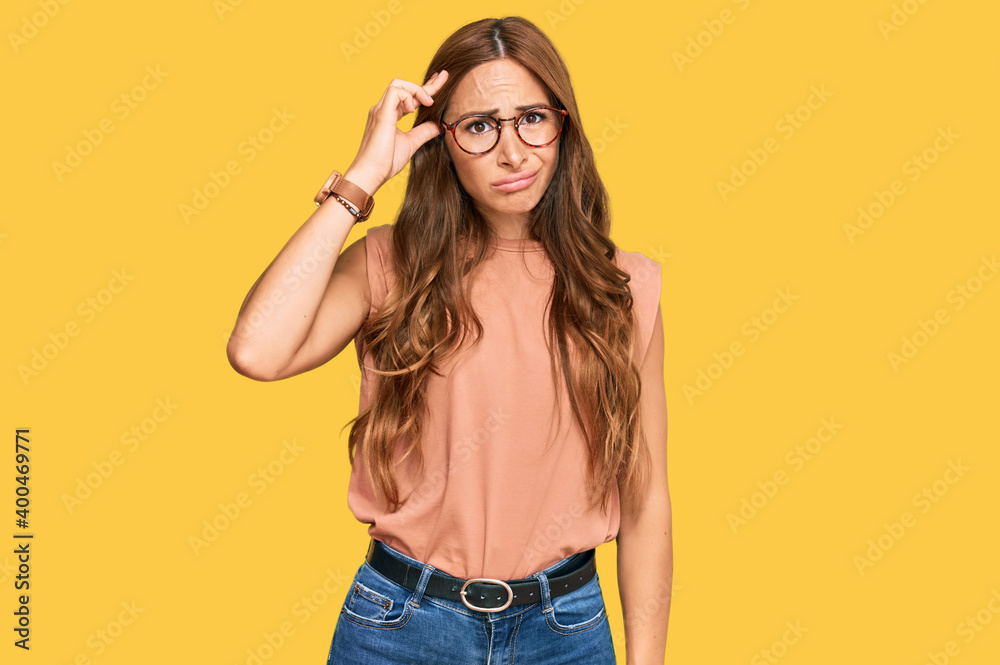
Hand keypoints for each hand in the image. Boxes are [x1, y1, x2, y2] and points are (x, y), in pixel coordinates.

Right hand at [344, 70, 449, 193]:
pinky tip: (413, 110)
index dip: (425, 89)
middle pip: (404, 86)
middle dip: (426, 83)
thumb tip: (439, 125)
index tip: (440, 82)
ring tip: (428, 103)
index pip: (409, 96)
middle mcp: (383, 109)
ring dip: (416, 90)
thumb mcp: (411, 143)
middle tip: (443, 77)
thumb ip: (424, 132)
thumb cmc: (385, 162)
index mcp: (389, 115)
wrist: (370, 175)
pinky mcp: (381, 114)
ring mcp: (380, 110)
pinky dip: (408, 96)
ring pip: (397, 84)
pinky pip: (395, 92)